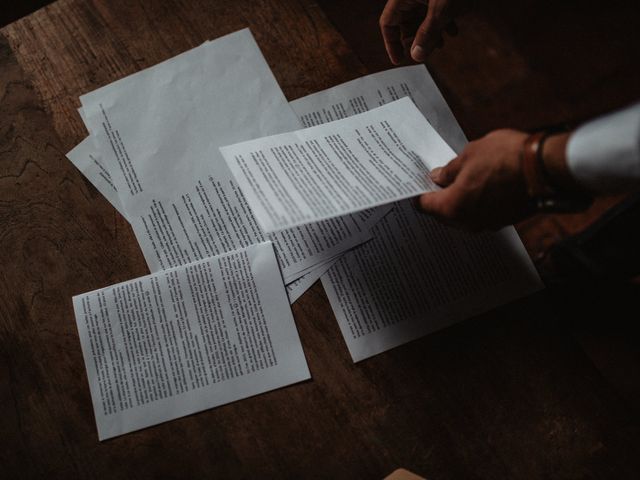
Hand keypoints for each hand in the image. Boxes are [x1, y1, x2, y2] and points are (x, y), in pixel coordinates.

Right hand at [379, 0, 460, 63]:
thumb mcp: (440, 12)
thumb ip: (427, 34)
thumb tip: (416, 56)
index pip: (388, 23)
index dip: (392, 43)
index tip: (399, 60)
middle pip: (405, 22)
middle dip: (416, 40)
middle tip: (426, 53)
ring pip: (421, 18)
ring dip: (430, 34)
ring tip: (441, 44)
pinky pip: (434, 10)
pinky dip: (441, 23)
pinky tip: (453, 31)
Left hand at [417, 129, 532, 230]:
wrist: (545, 168)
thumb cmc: (506, 158)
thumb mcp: (469, 155)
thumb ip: (450, 170)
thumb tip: (439, 176)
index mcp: (453, 206)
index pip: (425, 205)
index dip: (419, 193)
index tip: (416, 185)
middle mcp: (468, 221)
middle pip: (443, 214)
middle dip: (438, 199)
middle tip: (436, 181)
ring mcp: (487, 224)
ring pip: (463, 216)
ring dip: (457, 202)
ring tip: (457, 182)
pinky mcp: (504, 220)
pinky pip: (481, 215)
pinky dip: (475, 204)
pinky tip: (479, 188)